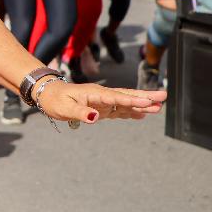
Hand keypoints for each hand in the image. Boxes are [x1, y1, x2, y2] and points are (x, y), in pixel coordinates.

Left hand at [38, 81, 165, 123]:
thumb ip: (81, 113)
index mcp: (94, 94)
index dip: (133, 101)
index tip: (148, 102)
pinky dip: (131, 111)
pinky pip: (119, 109)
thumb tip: (95, 118)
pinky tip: (142, 114)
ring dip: (141, 105)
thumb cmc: (54, 100)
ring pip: (125, 102)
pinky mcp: (100, 107)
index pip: (117, 98)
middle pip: (126, 96)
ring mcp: (102, 101)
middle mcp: (101, 95)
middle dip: (145, 97)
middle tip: (164, 96)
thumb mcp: (64, 108)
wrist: (47, 94)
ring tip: (159, 107)